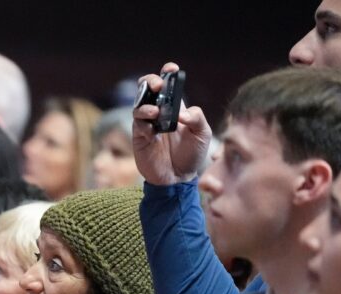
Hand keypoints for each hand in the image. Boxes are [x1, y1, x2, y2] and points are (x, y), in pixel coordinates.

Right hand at [132, 62, 211, 185]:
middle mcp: (159, 112)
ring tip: (156, 112)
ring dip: (146, 105)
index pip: (168, 84)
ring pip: (139, 105)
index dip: (167, 73)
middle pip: (147, 88)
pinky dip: (143, 123)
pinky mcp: (140, 138)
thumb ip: (197, 117)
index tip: (171, 69)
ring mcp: (147, 124)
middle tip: (157, 86)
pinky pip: (138, 125)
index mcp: (175, 107)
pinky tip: (152, 129)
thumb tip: (181, 113)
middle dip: (150, 82)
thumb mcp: (202, 134)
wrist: (179, 178)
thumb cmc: (192, 154)